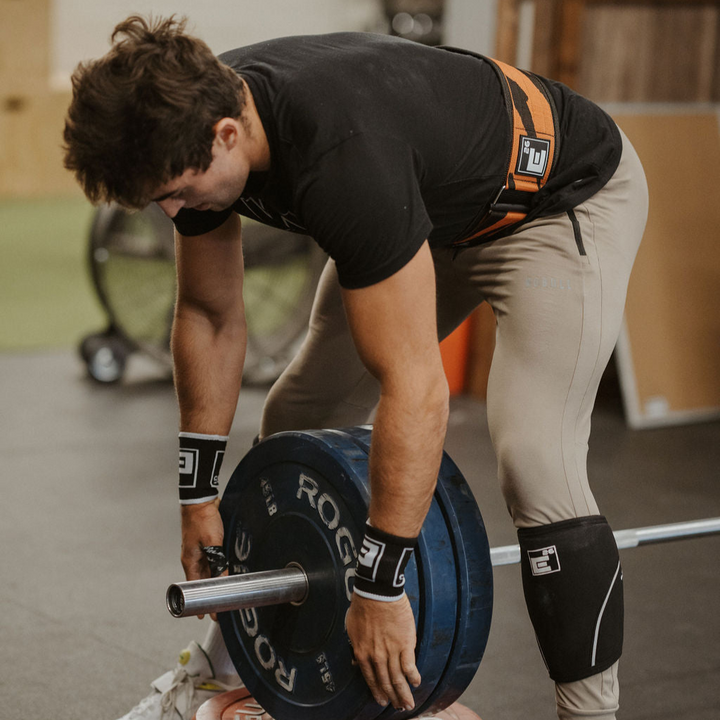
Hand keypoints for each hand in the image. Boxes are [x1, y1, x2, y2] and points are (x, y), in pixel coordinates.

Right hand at [180, 498, 224, 617]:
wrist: (201, 500)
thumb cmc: (202, 519)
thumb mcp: (212, 542)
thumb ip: (218, 561)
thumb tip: (225, 578)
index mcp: (189, 561)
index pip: (194, 588)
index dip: (201, 602)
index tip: (208, 615)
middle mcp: (192, 558)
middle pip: (201, 581)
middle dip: (210, 594)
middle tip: (221, 606)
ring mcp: (199, 551)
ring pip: (207, 571)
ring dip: (215, 581)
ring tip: (225, 592)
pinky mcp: (206, 544)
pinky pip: (212, 560)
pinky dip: (218, 568)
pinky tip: (226, 571)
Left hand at [346, 592, 420, 711]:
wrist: (377, 593)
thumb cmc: (363, 605)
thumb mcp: (351, 628)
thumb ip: (355, 646)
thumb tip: (355, 660)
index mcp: (362, 652)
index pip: (370, 678)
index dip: (377, 691)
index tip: (381, 700)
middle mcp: (376, 656)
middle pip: (385, 682)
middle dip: (392, 697)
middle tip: (398, 707)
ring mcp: (391, 651)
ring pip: (398, 678)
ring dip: (404, 693)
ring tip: (408, 704)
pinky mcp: (405, 643)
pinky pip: (410, 665)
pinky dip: (413, 676)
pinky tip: (416, 682)